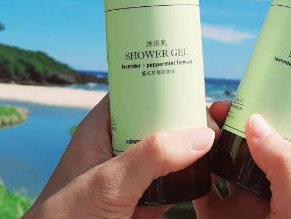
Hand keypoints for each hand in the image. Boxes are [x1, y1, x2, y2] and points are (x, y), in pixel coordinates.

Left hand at [24, 95, 214, 218]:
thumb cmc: (67, 217)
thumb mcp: (110, 181)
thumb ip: (152, 156)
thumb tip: (201, 136)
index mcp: (102, 128)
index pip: (137, 92)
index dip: (165, 85)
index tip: (197, 84)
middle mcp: (118, 147)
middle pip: (160, 122)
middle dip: (187, 121)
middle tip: (219, 119)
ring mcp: (131, 176)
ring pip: (170, 154)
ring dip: (193, 153)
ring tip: (223, 144)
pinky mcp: (141, 201)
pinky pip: (172, 185)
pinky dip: (190, 182)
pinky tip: (210, 175)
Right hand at [194, 101, 290, 218]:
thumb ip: (283, 164)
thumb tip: (256, 121)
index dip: (275, 109)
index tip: (255, 88)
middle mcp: (269, 186)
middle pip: (251, 141)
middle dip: (234, 119)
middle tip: (217, 107)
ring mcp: (241, 201)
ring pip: (222, 161)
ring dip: (208, 140)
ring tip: (197, 125)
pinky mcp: (216, 217)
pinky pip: (198, 188)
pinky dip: (188, 170)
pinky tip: (184, 155)